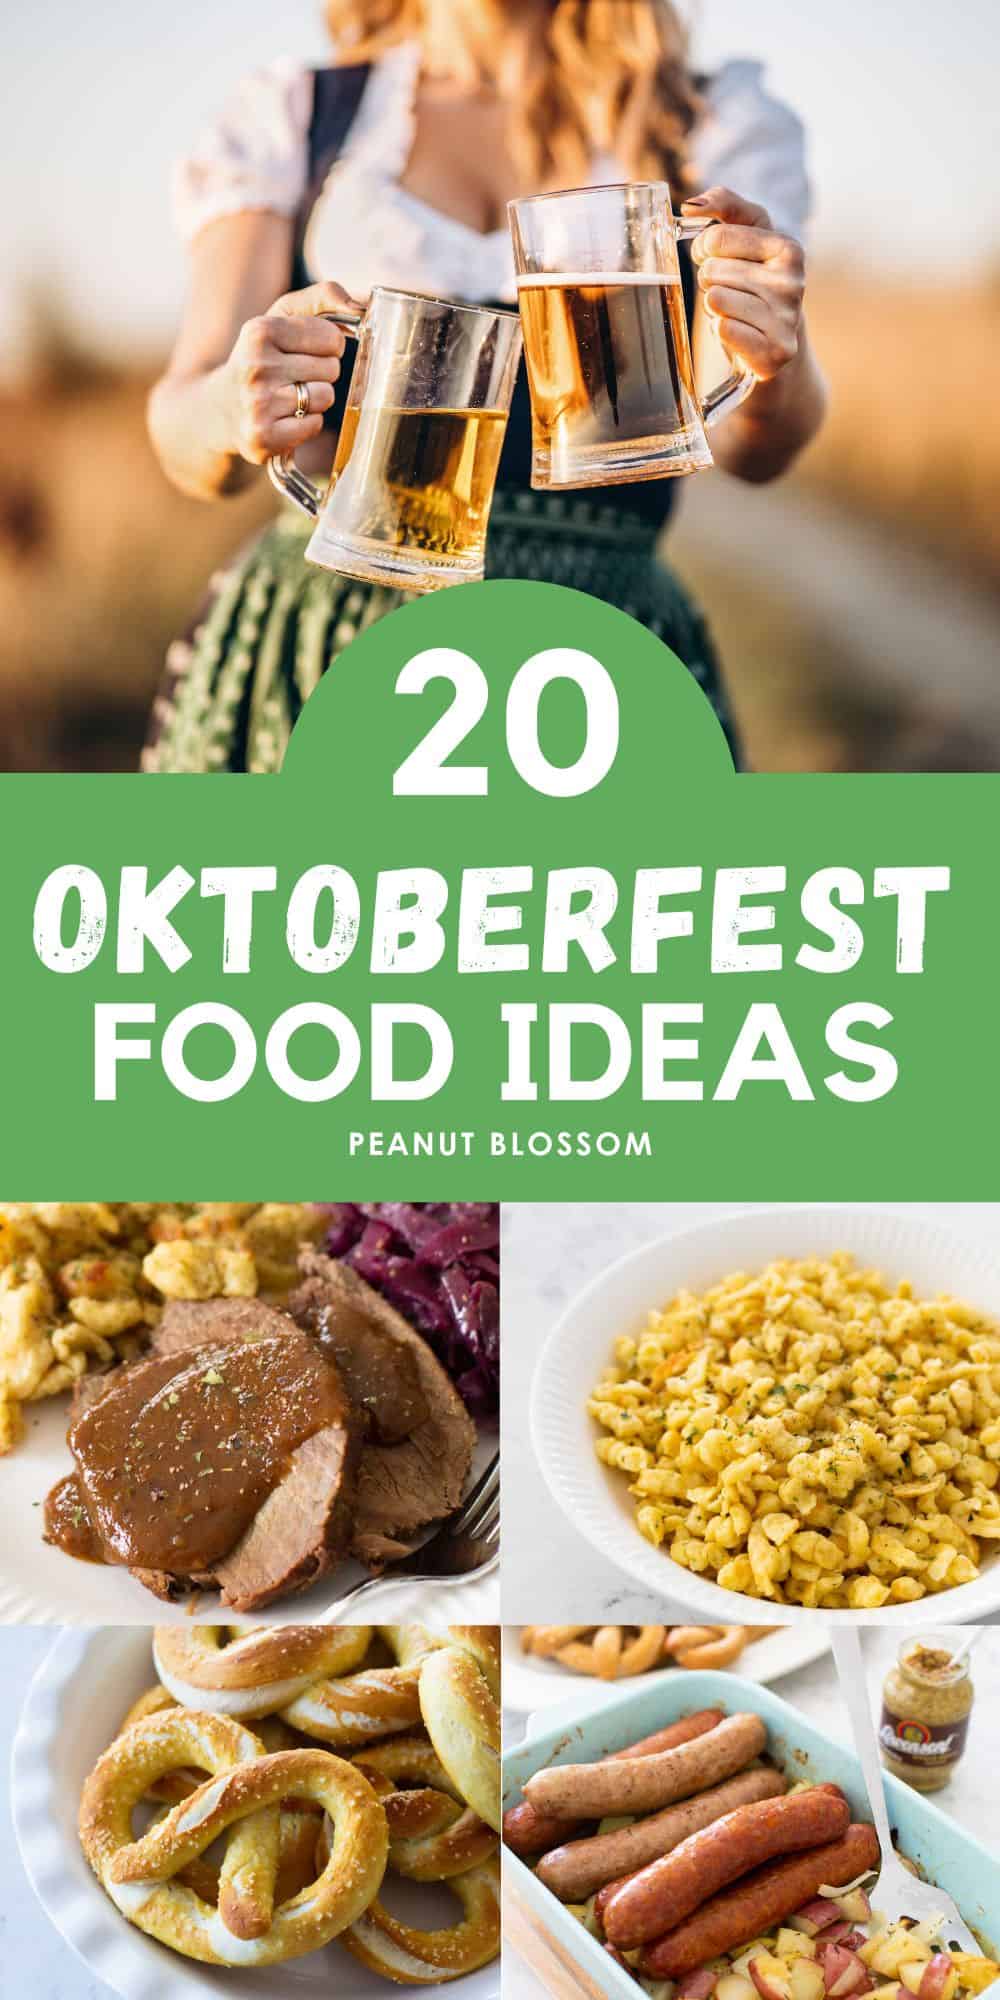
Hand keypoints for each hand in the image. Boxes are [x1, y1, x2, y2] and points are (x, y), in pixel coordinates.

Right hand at [223, 281, 361, 464]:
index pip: (332, 338)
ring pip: (325, 397)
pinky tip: (284, 419)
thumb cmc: (261, 358)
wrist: (218, 409)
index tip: (307, 351)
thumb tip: (359, 305)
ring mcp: (257, 405)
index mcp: (260, 331)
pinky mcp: (262, 438)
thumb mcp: (281, 317)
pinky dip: (306, 424)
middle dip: (320, 373)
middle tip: (292, 377)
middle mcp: (256, 366)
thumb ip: (322, 297)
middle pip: (331, 369)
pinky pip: (314, 426)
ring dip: (315, 399)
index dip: (328, 346)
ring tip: (288, 397)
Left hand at [681, 187, 805, 382]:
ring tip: (736, 313)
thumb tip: (691, 205)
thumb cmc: (755, 285)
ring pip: (715, 300)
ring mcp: (785, 319)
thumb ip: (725, 205)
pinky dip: (721, 332)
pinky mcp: (774, 352)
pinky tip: (739, 334)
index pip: (716, 239)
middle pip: (712, 271)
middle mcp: (793, 283)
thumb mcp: (748, 237)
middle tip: (732, 294)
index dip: (705, 252)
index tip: (717, 261)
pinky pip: (722, 329)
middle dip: (711, 284)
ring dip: (715, 309)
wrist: (776, 346)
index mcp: (788, 249)